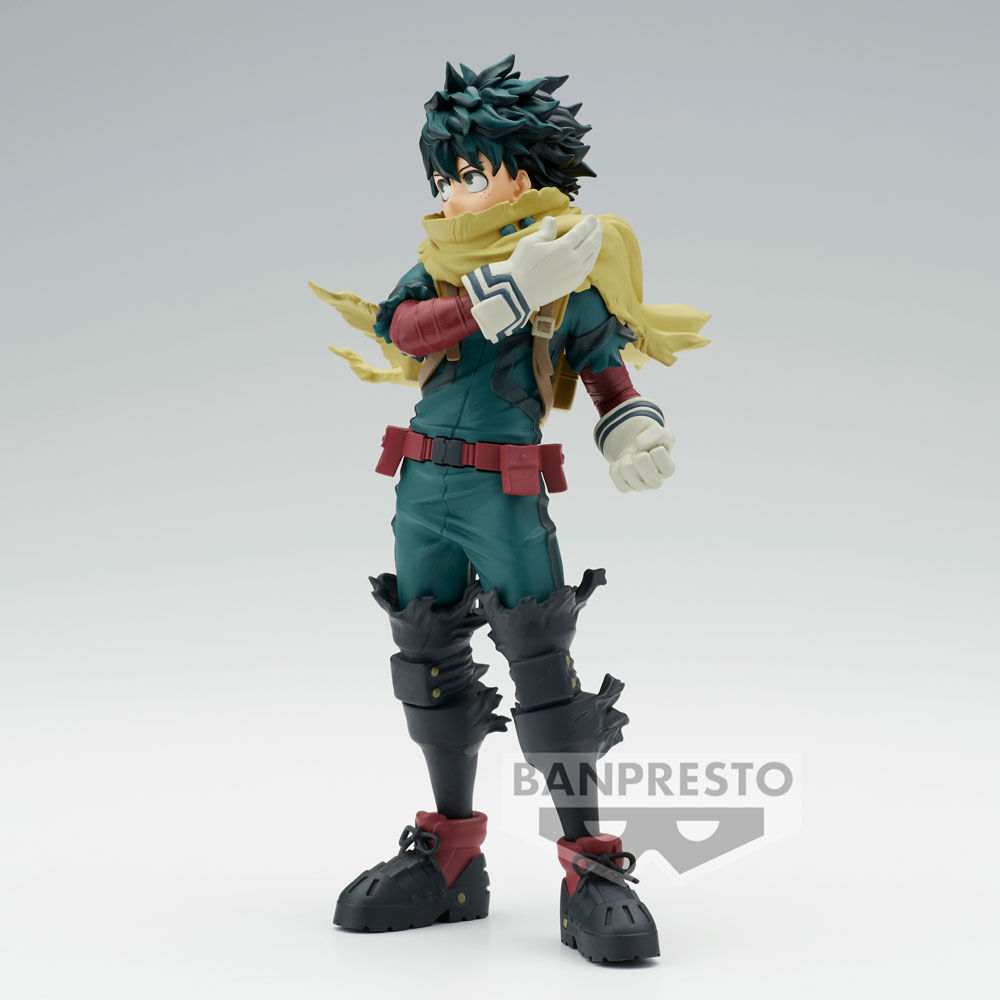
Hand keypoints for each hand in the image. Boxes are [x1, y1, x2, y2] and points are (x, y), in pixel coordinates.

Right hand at [462, 215, 602, 341]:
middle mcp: (573, 260)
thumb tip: (552, 220)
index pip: (582, 231)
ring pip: (592, 256)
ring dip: (596, 245)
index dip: (589, 223)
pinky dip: (592, 258)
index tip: (592, 218)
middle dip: (596, 232)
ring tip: (596, 238)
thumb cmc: (522, 265)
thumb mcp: (531, 242)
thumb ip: (546, 230)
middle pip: (591, 243)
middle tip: (598, 224)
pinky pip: (587, 268)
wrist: (519, 291)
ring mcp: (575, 274)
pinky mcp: (573, 284)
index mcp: (564, 247)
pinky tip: (590, 255)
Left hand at [594, 397, 674, 491]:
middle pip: (648, 474)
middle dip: (640, 456)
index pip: (663, 463)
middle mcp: (656, 482)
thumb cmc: (651, 440)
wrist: (635, 445)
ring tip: (631, 456)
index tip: (654, 448)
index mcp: (668, 471)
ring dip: (626, 457)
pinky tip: (622, 463)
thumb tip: (641, 445)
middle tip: (639, 453)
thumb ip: (657, 434)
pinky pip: (615, 474)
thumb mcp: (660, 432)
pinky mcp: (625, 487)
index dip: (656, 451)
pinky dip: (615, 464)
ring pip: (626, 470)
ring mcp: (640, 487)